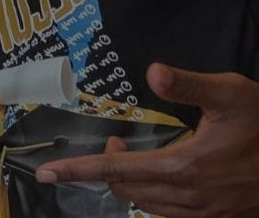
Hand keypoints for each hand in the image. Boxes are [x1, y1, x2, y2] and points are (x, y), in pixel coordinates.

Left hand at [35, 63, 258, 217]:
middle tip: (116, 144)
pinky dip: (152, 195)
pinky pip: (168, 213)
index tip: (46, 172)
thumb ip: (187, 85)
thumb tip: (152, 72)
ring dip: (131, 182)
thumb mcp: (230, 94)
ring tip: (134, 158)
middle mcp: (189, 198)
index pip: (115, 171)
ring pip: (145, 204)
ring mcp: (203, 213)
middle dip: (109, 168)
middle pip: (125, 189)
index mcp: (184, 168)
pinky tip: (161, 176)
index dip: (77, 170)